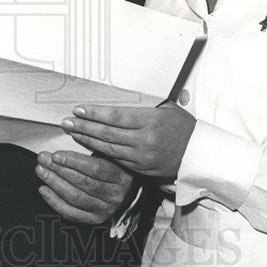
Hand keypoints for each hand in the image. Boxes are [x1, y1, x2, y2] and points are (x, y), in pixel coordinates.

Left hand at [34, 150, 134, 223]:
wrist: (123, 190)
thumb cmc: (112, 167)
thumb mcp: (108, 155)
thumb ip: (93, 147)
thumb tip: (69, 132)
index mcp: (120, 175)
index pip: (95, 169)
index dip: (73, 162)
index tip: (56, 155)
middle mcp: (114, 194)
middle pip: (83, 183)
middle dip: (59, 170)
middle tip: (43, 159)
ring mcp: (104, 208)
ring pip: (75, 197)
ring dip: (54, 183)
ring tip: (41, 171)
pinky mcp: (95, 219)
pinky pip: (72, 213)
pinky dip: (55, 202)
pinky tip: (44, 189)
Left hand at [62, 103, 195, 179]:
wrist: (200, 154)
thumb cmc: (183, 126)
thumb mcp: (167, 108)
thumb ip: (143, 107)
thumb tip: (119, 97)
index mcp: (151, 121)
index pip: (116, 116)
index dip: (95, 113)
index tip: (78, 109)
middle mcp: (145, 140)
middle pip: (108, 133)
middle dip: (84, 127)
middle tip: (66, 122)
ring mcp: (142, 156)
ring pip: (108, 148)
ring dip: (87, 140)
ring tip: (72, 132)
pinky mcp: (142, 169)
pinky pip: (117, 160)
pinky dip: (100, 153)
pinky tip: (87, 147)